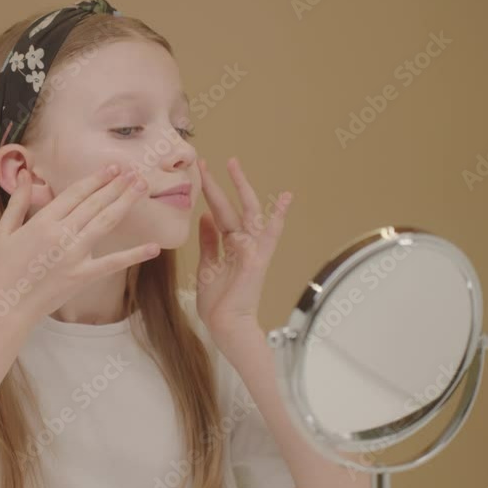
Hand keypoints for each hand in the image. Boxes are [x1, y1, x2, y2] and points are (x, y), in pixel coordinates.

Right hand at [0, 164, 158, 325]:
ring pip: (105, 222)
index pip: (76, 193)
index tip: (113, 167)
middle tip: (135, 171)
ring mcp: (74, 256)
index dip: (97, 178)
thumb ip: (18, 201)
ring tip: (141, 187)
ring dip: (125, 202)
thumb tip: (27, 173)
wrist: (6, 307)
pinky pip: (113, 263)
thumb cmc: (2, 270)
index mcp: (43, 222)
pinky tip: (153, 247)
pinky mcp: (82, 276)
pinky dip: (134, 255)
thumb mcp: (4, 231)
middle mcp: (61, 235)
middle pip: (95, 203)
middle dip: (116, 185)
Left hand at [195, 156, 292, 348]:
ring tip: (233, 165)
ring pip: (248, 212)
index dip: (211, 193)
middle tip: (209, 161)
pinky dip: (277, 218)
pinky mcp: (257, 260)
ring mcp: (252, 250)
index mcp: (230, 246)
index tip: (202, 173)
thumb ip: (209, 242)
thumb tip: (206, 217)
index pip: (221, 213)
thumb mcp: (208, 266)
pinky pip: (269, 236)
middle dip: (222, 183)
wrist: (225, 326)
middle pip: (234, 206)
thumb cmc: (218, 303)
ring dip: (241, 188)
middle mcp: (243, 244)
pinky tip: (285, 200)